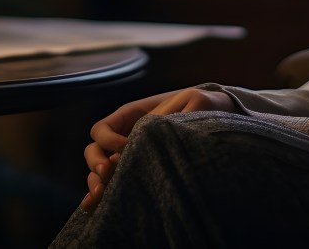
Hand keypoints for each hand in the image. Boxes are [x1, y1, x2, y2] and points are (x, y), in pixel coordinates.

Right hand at [80, 87, 235, 209]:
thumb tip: (149, 134)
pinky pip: (113, 185)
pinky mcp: (138, 173)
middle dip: (96, 163)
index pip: (101, 130)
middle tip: (109, 173)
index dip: (108, 139)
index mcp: (129, 118)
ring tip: (104, 193)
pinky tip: (99, 206)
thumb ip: (168, 115)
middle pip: (93, 151)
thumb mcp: (188, 102)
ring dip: (95, 182)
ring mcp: (128, 157)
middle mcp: (123, 138)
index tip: (125, 146)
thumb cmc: (200, 106)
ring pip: (98, 171)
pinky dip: (103, 195)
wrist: (215, 118)